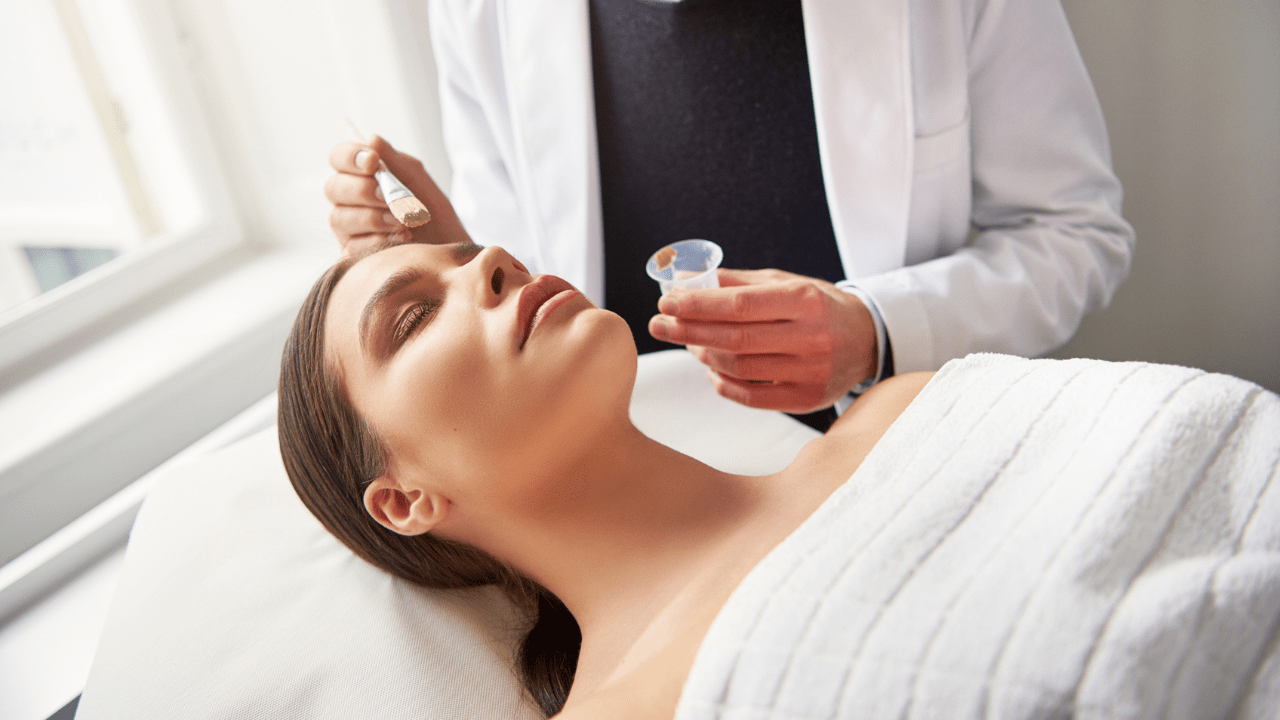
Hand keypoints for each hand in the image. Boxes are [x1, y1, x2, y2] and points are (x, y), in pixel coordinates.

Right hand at [325, 135, 469, 256]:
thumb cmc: (435, 218)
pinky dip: (378, 240)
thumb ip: (399, 163)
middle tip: (389, 198)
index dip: (349, 157)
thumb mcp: (424, 186)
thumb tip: (373, 139)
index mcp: (362, 177)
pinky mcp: (353, 256)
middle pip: (333, 187)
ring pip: (339, 217)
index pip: (339, 158)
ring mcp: (349, 230)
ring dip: (373, 218)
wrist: (449, 255)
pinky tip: (401, 240)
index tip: (373, 162)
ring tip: (404, 223)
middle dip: (363, 190)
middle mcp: (349, 202)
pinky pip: (352, 246)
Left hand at [648, 268, 877, 413]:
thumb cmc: (817, 307)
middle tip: (659, 325)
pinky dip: (723, 383)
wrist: (866, 340)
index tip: (667, 303)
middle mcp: (811, 337)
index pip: (740, 305)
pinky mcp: (807, 400)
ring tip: (688, 342)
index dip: (698, 306)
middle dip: (688, 331)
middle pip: (735, 339)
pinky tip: (710, 368)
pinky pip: (751, 396)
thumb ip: (736, 282)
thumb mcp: (785, 283)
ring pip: (739, 368)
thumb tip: (685, 279)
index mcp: (805, 300)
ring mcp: (811, 373)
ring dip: (703, 355)